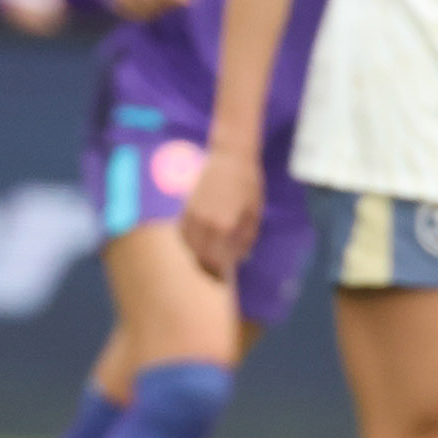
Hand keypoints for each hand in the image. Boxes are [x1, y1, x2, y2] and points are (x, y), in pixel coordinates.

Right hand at [178, 144, 263, 279]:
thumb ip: (246, 237)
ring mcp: (190, 215)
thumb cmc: (248, 183)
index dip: (220, 272)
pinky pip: (182, 232)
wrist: (229, 156)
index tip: (223, 280)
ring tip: (204, 261)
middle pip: (199, 255)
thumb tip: (239, 256)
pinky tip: (196, 243)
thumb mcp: (254, 212)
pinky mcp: (184, 207)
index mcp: (224, 226)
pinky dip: (188, 241)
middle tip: (213, 275)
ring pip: (188, 245)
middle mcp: (204, 224)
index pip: (217, 259)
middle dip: (206, 267)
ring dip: (195, 255)